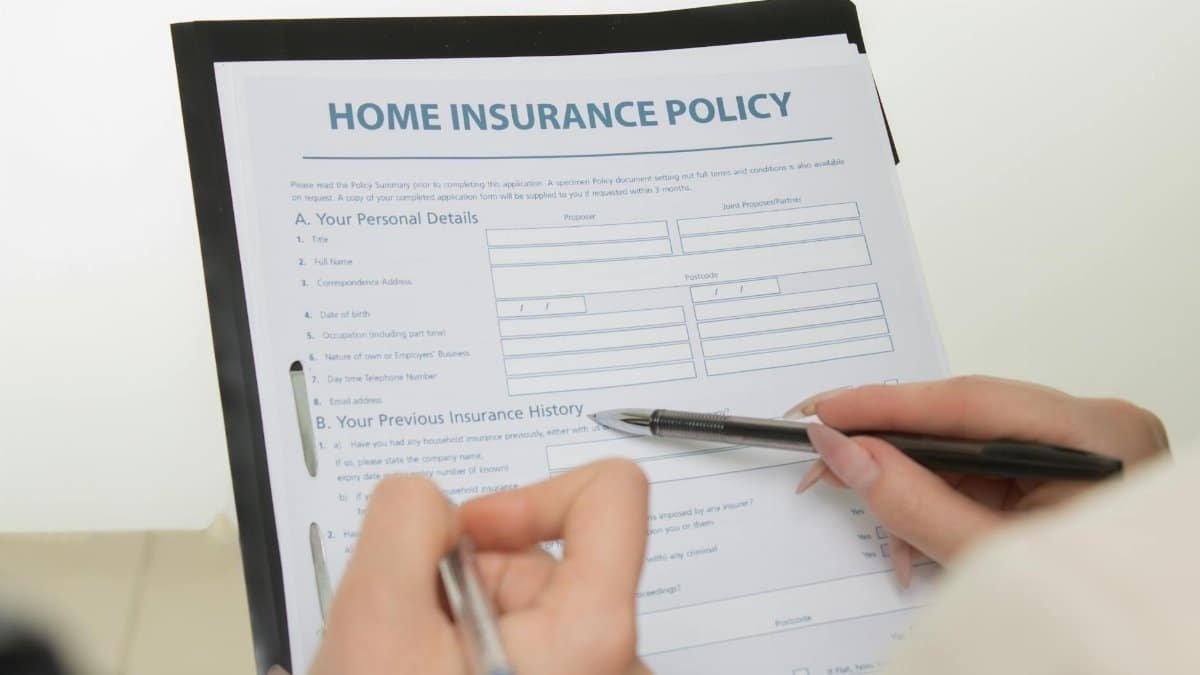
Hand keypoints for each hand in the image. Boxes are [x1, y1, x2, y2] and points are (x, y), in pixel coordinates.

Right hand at [312, 459, 651, 674]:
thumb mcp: (375, 620)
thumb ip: (405, 519)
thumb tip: (426, 499)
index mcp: (594, 633)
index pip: (613, 493)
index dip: (529, 494)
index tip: (473, 528)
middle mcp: (621, 662)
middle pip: (551, 555)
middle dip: (471, 573)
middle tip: (414, 622)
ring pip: (535, 604)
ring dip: (467, 615)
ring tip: (415, 662)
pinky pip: (536, 643)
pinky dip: (482, 649)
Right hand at [787, 376, 1168, 584]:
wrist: (1145, 653)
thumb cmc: (1092, 613)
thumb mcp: (991, 557)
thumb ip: (913, 502)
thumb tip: (846, 453)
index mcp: (1095, 435)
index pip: (971, 402)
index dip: (887, 404)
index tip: (825, 412)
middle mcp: (1092, 429)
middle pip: (966, 423)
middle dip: (892, 448)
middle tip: (825, 453)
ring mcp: (1080, 453)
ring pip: (971, 451)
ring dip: (915, 486)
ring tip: (876, 521)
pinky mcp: (1064, 477)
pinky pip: (988, 476)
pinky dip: (946, 503)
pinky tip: (917, 538)